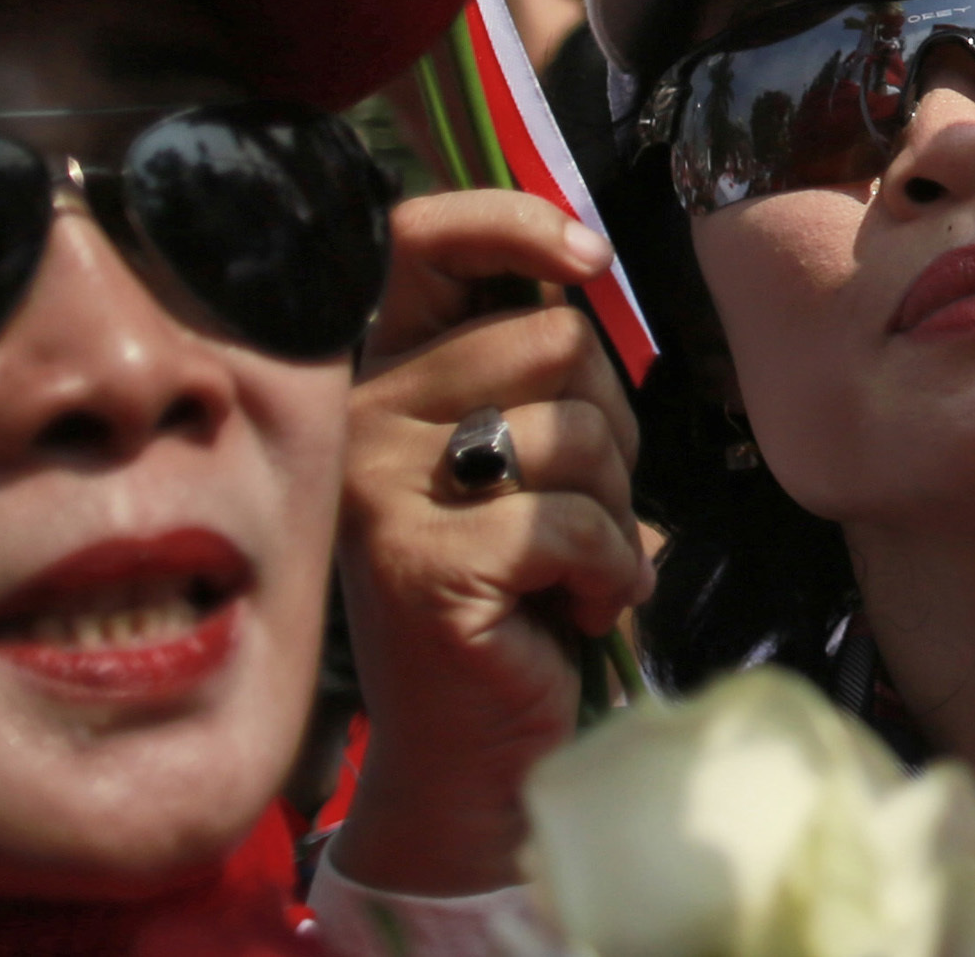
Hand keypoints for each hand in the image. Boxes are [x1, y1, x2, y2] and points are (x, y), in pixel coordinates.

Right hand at [325, 195, 649, 900]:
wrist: (474, 749)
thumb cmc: (515, 590)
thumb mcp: (518, 458)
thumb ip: (534, 370)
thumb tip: (588, 266)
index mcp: (378, 377)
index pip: (422, 241)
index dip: (513, 224)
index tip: (587, 258)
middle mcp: (358, 421)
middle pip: (553, 340)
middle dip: (612, 422)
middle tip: (588, 504)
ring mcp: (381, 493)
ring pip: (576, 428)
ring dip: (615, 504)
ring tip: (577, 564)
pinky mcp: (427, 565)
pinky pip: (576, 523)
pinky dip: (613, 571)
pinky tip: (576, 611)